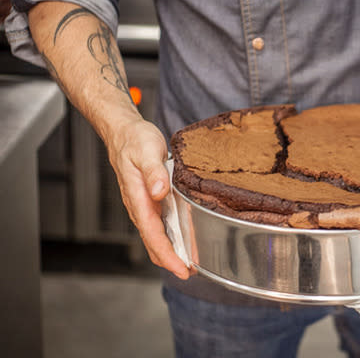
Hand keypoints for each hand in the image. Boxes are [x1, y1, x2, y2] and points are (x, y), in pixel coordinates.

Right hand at [107, 118, 192, 278]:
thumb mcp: (147, 151)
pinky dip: (169, 237)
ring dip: (170, 252)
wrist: (124, 132)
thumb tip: (159, 192)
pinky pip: (158, 225)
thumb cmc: (135, 140)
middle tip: (190, 272)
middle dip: (170, 261)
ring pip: (155, 236)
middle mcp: (139, 206)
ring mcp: (143, 205)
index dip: (167, 254)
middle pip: (153, 242)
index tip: (181, 268)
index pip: (152, 234)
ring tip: (189, 262)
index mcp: (138, 198)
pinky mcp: (148, 200)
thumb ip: (154, 172)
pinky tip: (181, 240)